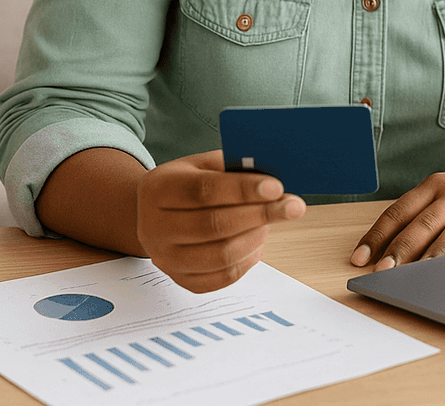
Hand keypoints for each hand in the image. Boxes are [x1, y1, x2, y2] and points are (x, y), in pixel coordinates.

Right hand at [134, 150, 305, 292]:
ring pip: (220, 255)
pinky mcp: (180, 279)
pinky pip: (222, 277)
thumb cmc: (185, 184)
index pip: (203, 191)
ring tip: (271, 222)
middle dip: (260, 215)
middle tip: (293, 206)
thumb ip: (230, 167)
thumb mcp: (200, 165)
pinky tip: (257, 242)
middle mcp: (155, 227)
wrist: (151, 213)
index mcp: (158, 189)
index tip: (276, 187)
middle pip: (213, 225)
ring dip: (256, 237)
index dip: (242, 190)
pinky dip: (248, 260)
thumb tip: (272, 177)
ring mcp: (165, 258)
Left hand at [348, 160, 444, 270]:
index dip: (377, 236)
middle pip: (424, 224)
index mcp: (435, 185)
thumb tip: (386, 252)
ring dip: (434, 256)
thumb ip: (419, 216)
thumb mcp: (444, 193)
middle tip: (383, 272)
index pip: (399, 212)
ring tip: (418, 277)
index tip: (360, 258)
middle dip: (401, 250)